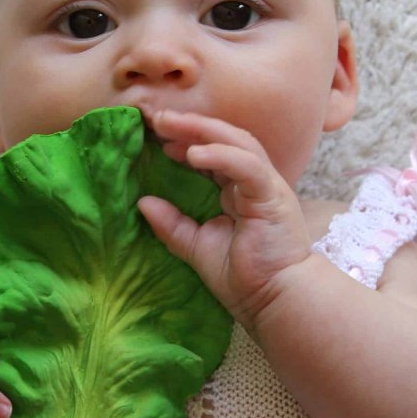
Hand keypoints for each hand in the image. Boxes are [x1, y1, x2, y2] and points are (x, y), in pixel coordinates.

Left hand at [137, 109, 311, 328]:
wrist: (274, 300)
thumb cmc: (243, 278)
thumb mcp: (196, 246)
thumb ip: (171, 224)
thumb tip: (142, 203)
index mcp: (238, 192)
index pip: (213, 154)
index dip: (185, 141)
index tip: (156, 138)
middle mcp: (253, 182)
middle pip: (224, 139)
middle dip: (190, 125)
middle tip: (157, 117)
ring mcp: (266, 186)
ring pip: (237, 142)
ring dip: (203, 130)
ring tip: (170, 125)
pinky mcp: (272, 196)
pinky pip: (247, 166)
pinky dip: (221, 155)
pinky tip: (193, 153)